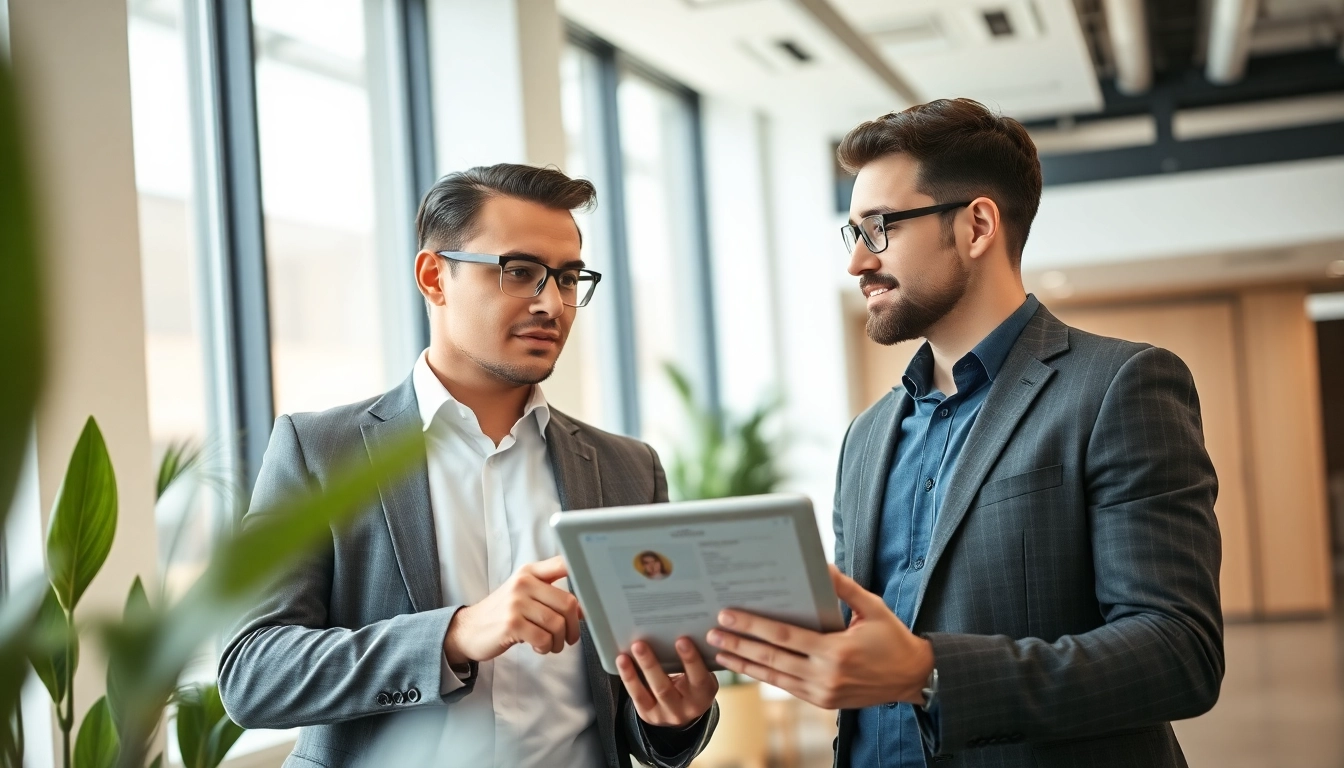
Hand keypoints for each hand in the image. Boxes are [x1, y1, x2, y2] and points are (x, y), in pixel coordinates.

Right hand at [444, 556, 580, 663]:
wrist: (468, 630)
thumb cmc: (503, 614)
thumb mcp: (524, 596)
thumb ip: (551, 597)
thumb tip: (585, 609)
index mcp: (530, 572)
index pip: (563, 562)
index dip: (583, 571)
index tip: (594, 587)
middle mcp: (524, 582)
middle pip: (569, 603)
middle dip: (573, 626)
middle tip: (569, 637)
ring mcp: (516, 602)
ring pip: (558, 623)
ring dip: (559, 641)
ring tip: (550, 644)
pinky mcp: (511, 623)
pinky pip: (544, 638)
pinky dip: (546, 647)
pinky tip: (538, 647)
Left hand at [616, 637, 718, 727]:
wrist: (686, 712)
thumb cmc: (694, 681)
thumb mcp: (702, 674)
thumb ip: (696, 658)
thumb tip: (677, 628)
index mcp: (704, 694)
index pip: (699, 677)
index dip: (691, 660)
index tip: (682, 640)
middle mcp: (687, 708)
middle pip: (666, 687)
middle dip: (652, 665)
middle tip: (640, 643)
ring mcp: (666, 714)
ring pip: (652, 690)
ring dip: (640, 668)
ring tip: (632, 648)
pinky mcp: (650, 715)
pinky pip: (638, 696)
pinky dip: (629, 677)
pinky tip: (622, 660)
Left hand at [706, 565, 932, 709]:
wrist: (913, 678)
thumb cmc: (892, 639)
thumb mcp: (872, 608)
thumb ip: (844, 587)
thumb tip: (821, 564)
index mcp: (836, 651)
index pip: (783, 636)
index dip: (752, 626)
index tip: (728, 615)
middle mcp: (826, 675)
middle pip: (771, 658)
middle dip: (738, 644)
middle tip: (712, 632)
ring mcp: (823, 693)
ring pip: (773, 677)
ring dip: (744, 664)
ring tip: (719, 651)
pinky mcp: (822, 702)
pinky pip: (786, 687)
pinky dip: (764, 676)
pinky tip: (746, 665)